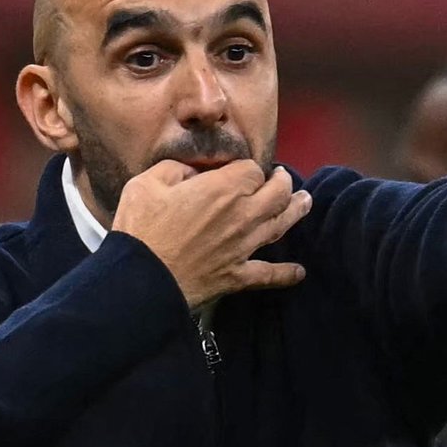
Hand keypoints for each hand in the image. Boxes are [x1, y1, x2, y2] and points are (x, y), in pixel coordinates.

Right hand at [111, 159, 310, 307]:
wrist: (141, 278)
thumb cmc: (141, 229)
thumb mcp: (147, 183)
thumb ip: (175, 169)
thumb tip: (191, 172)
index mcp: (222, 189)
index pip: (252, 169)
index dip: (247, 168)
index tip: (239, 171)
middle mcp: (242, 215)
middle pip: (278, 193)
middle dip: (282, 182)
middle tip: (282, 178)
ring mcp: (244, 247)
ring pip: (281, 225)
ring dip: (296, 211)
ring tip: (305, 202)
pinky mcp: (237, 276)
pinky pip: (269, 274)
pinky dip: (285, 274)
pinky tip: (299, 272)